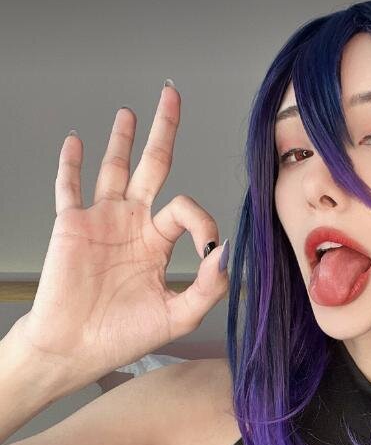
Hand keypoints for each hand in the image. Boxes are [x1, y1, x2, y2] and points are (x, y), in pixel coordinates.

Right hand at [15, 83, 229, 384]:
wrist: (75, 349)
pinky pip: (69, 186)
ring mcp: (102, 220)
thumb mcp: (178, 315)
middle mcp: (133, 225)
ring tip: (130, 111)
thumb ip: (208, 285)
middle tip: (171, 95)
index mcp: (158, 243)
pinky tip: (76, 141)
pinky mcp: (71, 224)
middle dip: (163, 130)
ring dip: (122, 138)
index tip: (208, 246)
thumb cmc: (122, 336)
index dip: (201, 219)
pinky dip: (71, 163)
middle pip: (152, 166)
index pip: (186, 209)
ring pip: (114, 167)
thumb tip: (227, 249)